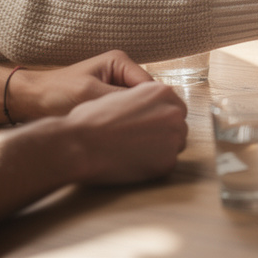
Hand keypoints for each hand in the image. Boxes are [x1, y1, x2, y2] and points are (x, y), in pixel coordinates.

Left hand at [9, 50, 153, 121]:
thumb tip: (149, 108)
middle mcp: (122, 71)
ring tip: (131, 135)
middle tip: (143, 134)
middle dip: (144, 112)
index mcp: (120, 61)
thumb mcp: (90, 94)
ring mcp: (115, 85)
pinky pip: (125, 111)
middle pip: (146, 95)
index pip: (150, 85)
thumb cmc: (55, 93)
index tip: (155, 127)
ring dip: (134, 118)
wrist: (29, 101)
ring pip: (137, 105)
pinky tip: (122, 135)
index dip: (153, 105)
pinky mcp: (108, 99)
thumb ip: (120, 98)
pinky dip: (124, 122)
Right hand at [63, 81, 187, 185]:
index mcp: (161, 92)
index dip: (159, 117)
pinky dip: (152, 166)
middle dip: (163, 133)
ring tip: (133, 152)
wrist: (79, 144)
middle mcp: (174, 112)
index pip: (174, 106)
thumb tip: (149, 109)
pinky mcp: (168, 162)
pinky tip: (132, 163)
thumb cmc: (90, 120)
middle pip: (178, 125)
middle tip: (139, 141)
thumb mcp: (121, 95)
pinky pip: (166, 164)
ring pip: (175, 145)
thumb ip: (141, 100)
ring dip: (160, 149)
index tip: (146, 126)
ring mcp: (174, 137)